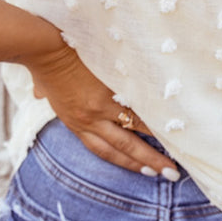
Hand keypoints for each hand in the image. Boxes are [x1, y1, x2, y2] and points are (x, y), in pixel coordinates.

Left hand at [25, 43, 178, 178]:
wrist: (46, 47)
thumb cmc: (42, 65)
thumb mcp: (43, 89)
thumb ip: (46, 95)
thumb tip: (38, 93)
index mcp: (76, 123)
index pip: (105, 151)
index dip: (127, 163)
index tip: (147, 171)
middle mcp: (92, 119)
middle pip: (126, 146)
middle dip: (150, 161)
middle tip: (172, 173)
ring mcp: (104, 104)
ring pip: (138, 125)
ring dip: (160, 136)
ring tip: (183, 143)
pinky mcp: (114, 86)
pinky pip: (140, 101)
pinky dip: (156, 109)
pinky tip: (174, 114)